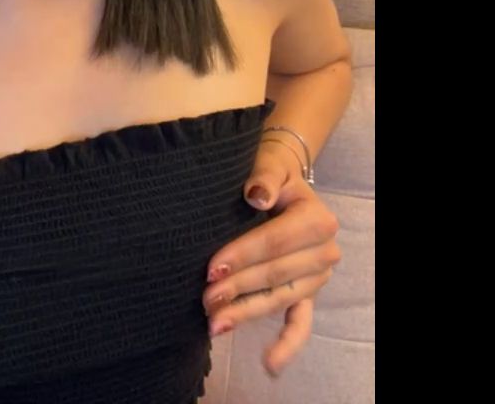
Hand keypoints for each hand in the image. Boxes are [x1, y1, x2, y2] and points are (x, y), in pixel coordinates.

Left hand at [201, 141, 341, 376]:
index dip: (242, 256)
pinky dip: (287, 345)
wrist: (283, 178)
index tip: (211, 268)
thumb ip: (264, 176)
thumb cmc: (271, 171)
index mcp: (317, 219)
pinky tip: (268, 364)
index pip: (274, 242)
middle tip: (204, 299)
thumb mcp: (270, 164)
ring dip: (247, 313)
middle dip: (238, 288)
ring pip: (279, 299)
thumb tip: (256, 194)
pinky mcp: (308, 292)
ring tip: (215, 324)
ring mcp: (317, 277)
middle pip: (274, 275)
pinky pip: (301, 322)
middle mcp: (324, 252)